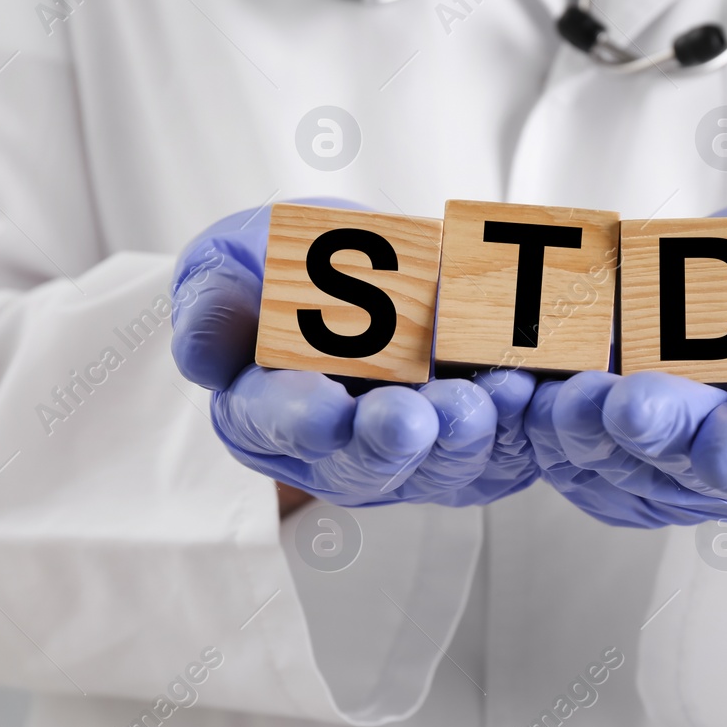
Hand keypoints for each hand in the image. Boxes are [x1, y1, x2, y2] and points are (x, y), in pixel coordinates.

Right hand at [170, 202, 538, 506]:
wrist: (369, 262)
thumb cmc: (282, 266)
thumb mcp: (230, 264)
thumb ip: (212, 303)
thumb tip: (199, 355)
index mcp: (261, 412)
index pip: (272, 424)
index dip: (299, 421)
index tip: (324, 414)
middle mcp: (333, 450)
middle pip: (362, 462)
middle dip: (389, 441)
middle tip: (411, 419)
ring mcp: (407, 457)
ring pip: (438, 464)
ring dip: (463, 435)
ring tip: (482, 398)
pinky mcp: (472, 449)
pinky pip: (502, 449)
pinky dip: (517, 424)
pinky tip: (527, 388)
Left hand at [526, 200, 726, 527]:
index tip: (699, 432)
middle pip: (692, 470)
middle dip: (646, 436)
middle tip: (604, 400)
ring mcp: (693, 479)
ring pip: (629, 477)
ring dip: (585, 443)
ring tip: (552, 399)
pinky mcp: (637, 472)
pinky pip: (590, 476)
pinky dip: (555, 446)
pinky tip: (528, 409)